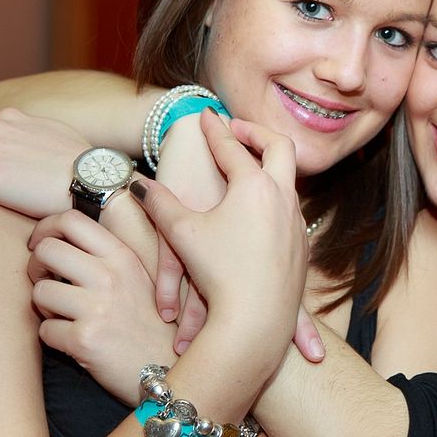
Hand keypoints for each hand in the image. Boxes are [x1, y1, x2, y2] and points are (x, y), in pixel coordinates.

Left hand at [27, 209, 176, 405]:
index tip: (40, 243)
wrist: (164, 369)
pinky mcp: (84, 339)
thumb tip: (60, 240)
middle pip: (46, 250)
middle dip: (35, 266)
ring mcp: (97, 308)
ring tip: (63, 313)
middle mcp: (111, 276)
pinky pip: (44, 330)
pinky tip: (72, 339)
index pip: (71, 220)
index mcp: (122, 256)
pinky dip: (53, 336)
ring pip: (39, 291)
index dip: (45, 228)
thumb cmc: (148, 323)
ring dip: (44, 305)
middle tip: (44, 279)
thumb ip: (106, 257)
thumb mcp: (137, 278)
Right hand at [130, 112, 307, 342]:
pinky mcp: (300, 246)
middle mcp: (283, 197)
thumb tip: (136, 183)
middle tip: (237, 129)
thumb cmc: (218, 272)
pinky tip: (260, 211)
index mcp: (255, 186)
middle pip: (279, 147)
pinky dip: (276, 200)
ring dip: (270, 167)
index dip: (214, 130)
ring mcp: (296, 221)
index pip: (231, 147)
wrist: (256, 321)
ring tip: (250, 164)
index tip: (206, 115)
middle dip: (257, 132)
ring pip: (290, 181)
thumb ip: (160, 203)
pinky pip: (291, 212)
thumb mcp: (182, 233)